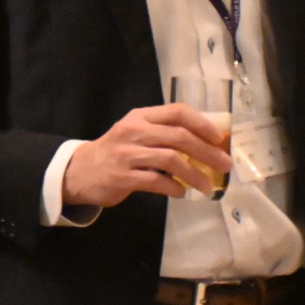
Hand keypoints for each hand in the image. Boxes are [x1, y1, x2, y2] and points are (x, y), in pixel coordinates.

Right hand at [61, 104, 230, 207]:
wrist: (79, 171)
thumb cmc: (116, 151)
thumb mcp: (135, 133)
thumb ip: (162, 133)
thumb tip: (205, 143)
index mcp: (140, 117)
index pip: (177, 112)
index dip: (202, 123)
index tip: (219, 138)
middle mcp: (134, 131)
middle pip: (179, 136)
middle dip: (207, 151)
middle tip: (224, 165)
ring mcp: (127, 154)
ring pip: (171, 159)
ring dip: (195, 174)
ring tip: (207, 185)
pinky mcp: (123, 176)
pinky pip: (157, 181)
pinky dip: (174, 188)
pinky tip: (181, 192)